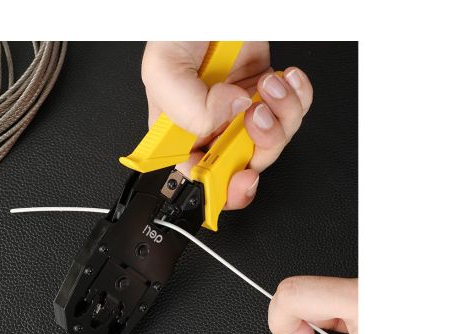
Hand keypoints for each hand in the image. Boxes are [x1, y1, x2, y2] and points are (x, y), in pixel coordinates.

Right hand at [141, 41, 312, 208]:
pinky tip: (283, 79)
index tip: (240, 179)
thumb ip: (189, 109)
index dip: (222, 188)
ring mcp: (241, 109)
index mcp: (180, 131)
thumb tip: (228, 116)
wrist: (214, 3)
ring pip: (273, 139)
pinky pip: (292, 110)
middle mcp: (212, 124)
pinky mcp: (265, 91)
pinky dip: (296, 96)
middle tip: (256, 116)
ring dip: (280, 114)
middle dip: (260, 145)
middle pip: (244, 163)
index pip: (201, 176)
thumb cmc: (179, 30)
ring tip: (267, 85)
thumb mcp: (164, 70)